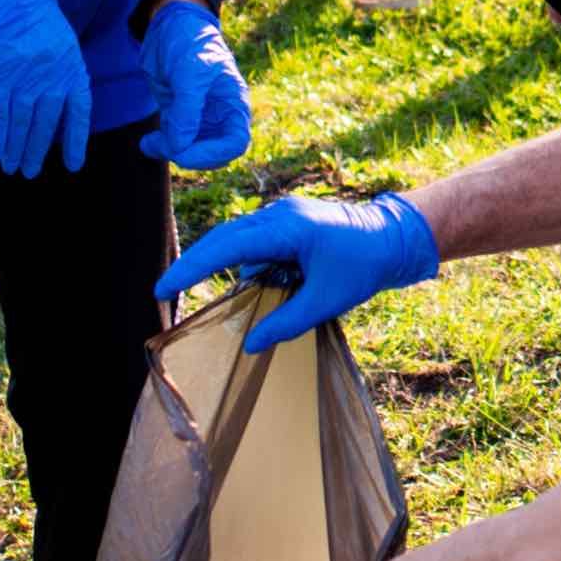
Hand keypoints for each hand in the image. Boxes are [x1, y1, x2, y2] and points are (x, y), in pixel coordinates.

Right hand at [0, 0, 90, 177]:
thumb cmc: (26, 0)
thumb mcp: (57, 29)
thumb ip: (60, 62)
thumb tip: (55, 94)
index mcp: (70, 61)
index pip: (78, 109)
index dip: (75, 139)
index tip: (73, 163)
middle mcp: (51, 73)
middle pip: (46, 122)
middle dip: (37, 150)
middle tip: (30, 171)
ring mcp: (24, 75)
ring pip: (21, 123)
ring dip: (15, 149)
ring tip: (11, 168)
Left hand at [142, 0, 253, 170]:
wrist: (169, 25)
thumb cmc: (189, 41)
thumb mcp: (190, 72)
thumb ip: (187, 110)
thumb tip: (180, 147)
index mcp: (233, 103)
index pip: (234, 142)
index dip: (214, 154)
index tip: (186, 152)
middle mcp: (220, 114)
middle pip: (213, 153)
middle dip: (189, 154)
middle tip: (165, 145)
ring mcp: (200, 117)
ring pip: (192, 150)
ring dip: (171, 151)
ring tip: (149, 143)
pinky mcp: (180, 116)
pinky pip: (174, 141)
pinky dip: (161, 146)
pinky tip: (146, 143)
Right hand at [156, 194, 441, 352]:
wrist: (395, 237)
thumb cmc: (364, 266)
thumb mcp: (325, 302)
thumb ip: (286, 323)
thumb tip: (250, 345)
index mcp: (287, 228)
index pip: (227, 247)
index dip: (192, 267)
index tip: (165, 287)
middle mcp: (279, 214)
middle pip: (223, 238)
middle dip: (195, 264)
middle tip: (165, 292)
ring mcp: (282, 214)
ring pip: (238, 240)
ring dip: (227, 266)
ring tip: (231, 297)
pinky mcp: (287, 221)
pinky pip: (255, 241)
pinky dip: (249, 263)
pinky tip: (265, 286)